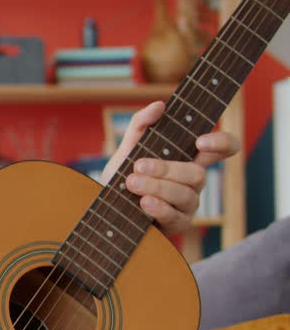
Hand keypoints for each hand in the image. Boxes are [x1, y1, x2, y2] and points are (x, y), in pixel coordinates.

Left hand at [99, 101, 239, 236]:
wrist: (106, 207)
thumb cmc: (124, 175)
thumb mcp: (128, 147)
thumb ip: (141, 124)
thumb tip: (160, 105)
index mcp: (189, 158)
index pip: (223, 148)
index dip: (222, 143)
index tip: (200, 142)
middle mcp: (193, 181)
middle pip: (198, 174)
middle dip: (167, 169)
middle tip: (139, 166)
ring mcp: (187, 204)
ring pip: (185, 194)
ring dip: (157, 187)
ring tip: (132, 183)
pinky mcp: (176, 224)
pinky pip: (175, 217)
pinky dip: (159, 208)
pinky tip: (144, 202)